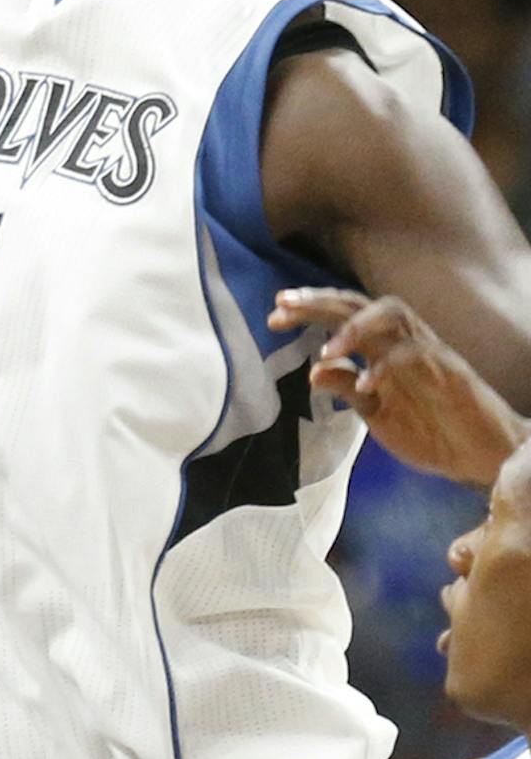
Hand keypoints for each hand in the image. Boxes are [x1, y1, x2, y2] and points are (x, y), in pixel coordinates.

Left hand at [271, 285, 530, 487]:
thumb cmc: (433, 433)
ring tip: (326, 348)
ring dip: (354, 326)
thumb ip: (348, 391)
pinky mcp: (450, 370)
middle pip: (357, 304)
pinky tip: (367, 386)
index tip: (273, 315)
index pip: (341, 314)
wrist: (484, 456)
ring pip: (391, 314)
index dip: (308, 309)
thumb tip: (312, 372)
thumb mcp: (379, 417)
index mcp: (382, 349)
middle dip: (318, 302)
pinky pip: (415, 355)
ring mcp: (428, 351)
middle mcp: (402, 341)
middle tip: (283, 305)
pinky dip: (387, 367)